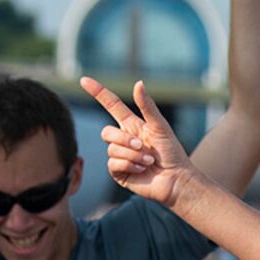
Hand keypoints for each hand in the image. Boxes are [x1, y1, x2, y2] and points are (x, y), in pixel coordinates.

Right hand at [82, 77, 193, 207]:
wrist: (176, 179)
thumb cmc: (171, 152)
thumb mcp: (160, 126)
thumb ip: (147, 106)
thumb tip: (138, 83)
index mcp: (132, 125)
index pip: (111, 105)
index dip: (98, 92)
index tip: (84, 80)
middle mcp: (123, 139)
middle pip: (106, 132)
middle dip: (124, 139)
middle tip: (143, 146)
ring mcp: (119, 156)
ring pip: (111, 149)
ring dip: (132, 155)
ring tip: (148, 161)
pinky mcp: (118, 172)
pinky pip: (113, 164)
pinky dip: (129, 165)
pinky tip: (142, 169)